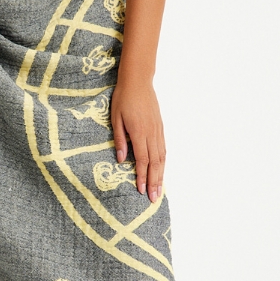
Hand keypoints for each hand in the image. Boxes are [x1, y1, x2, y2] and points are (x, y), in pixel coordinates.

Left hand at [110, 74, 165, 202]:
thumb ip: (120, 139)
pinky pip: (163, 148)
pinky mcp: (160, 127)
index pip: (142, 160)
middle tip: (154, 198)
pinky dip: (163, 162)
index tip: (142, 190)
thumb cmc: (123, 99)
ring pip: (161, 157)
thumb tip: (121, 160)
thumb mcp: (116, 118)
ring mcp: (158, 131)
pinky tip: (162, 170)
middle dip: (154, 182)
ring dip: (161, 175)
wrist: (138, 81)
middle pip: (155, 162)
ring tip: (160, 190)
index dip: (142, 176)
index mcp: (139, 132)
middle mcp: (151, 133)